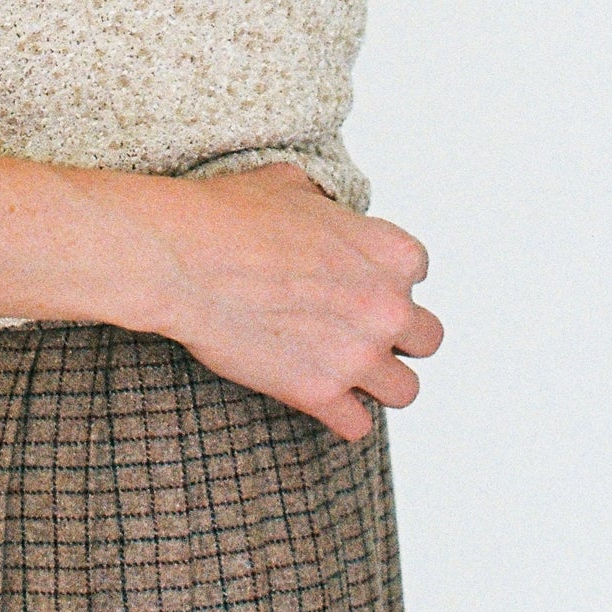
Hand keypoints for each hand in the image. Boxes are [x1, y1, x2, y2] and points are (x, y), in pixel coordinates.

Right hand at [143, 160, 444, 442]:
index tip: (354, 281)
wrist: (183, 258)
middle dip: (396, 335)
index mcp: (389, 252)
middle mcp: (386, 306)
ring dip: (378, 382)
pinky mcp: (320, 394)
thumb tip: (323, 212)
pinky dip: (341, 416)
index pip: (418, 273)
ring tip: (344, 370)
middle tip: (357, 329)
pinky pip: (358, 426)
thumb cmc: (228, 218)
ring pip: (406, 391)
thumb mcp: (291, 185)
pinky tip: (319, 397)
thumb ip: (327, 207)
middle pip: (428, 338)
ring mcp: (356, 355)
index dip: (383, 277)